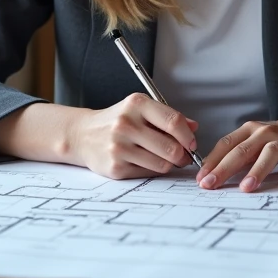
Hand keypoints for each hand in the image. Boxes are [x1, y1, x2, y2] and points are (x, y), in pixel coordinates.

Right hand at [69, 93, 199, 179]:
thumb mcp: (139, 109)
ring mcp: (119, 147)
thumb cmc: (116, 121)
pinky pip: (147, 173)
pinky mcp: (115, 167)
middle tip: (183, 156)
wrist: (83, 135)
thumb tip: (193, 127)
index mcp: (136, 104)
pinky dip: (153, 170)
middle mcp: (126, 124)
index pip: (173, 121)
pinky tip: (146, 162)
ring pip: (162, 164)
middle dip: (183, 155)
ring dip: (169, 164)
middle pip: (171, 147)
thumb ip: (167, 116)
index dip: (188, 136)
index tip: (192, 143)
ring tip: (164, 159)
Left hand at [195, 115, 277, 192]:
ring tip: (246, 187)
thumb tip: (212, 173)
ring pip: (268, 154)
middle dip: (225, 168)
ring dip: (256, 171)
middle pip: (242, 150)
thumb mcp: (257, 140)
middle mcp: (266, 134)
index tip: (201, 178)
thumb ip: (237, 153)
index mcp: (251, 130)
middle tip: (211, 184)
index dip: (212, 160)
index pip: (227, 144)